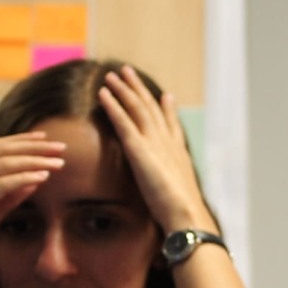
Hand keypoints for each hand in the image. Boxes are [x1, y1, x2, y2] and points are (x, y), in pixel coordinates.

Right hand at [0, 134, 65, 287]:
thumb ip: (8, 197)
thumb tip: (34, 179)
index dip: (20, 140)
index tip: (45, 139)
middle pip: (0, 150)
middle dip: (33, 146)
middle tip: (60, 146)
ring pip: (2, 164)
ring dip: (34, 160)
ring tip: (58, 161)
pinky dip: (22, 178)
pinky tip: (42, 176)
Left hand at [97, 65, 213, 237]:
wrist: (185, 214)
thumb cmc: (183, 215)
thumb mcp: (180, 200)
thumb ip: (175, 195)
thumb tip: (177, 207)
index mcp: (178, 154)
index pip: (172, 126)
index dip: (168, 110)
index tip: (166, 96)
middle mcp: (168, 142)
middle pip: (152, 108)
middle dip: (139, 89)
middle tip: (129, 72)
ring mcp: (154, 142)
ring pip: (137, 108)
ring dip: (124, 90)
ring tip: (111, 75)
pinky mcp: (139, 148)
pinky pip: (123, 120)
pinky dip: (113, 105)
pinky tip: (103, 93)